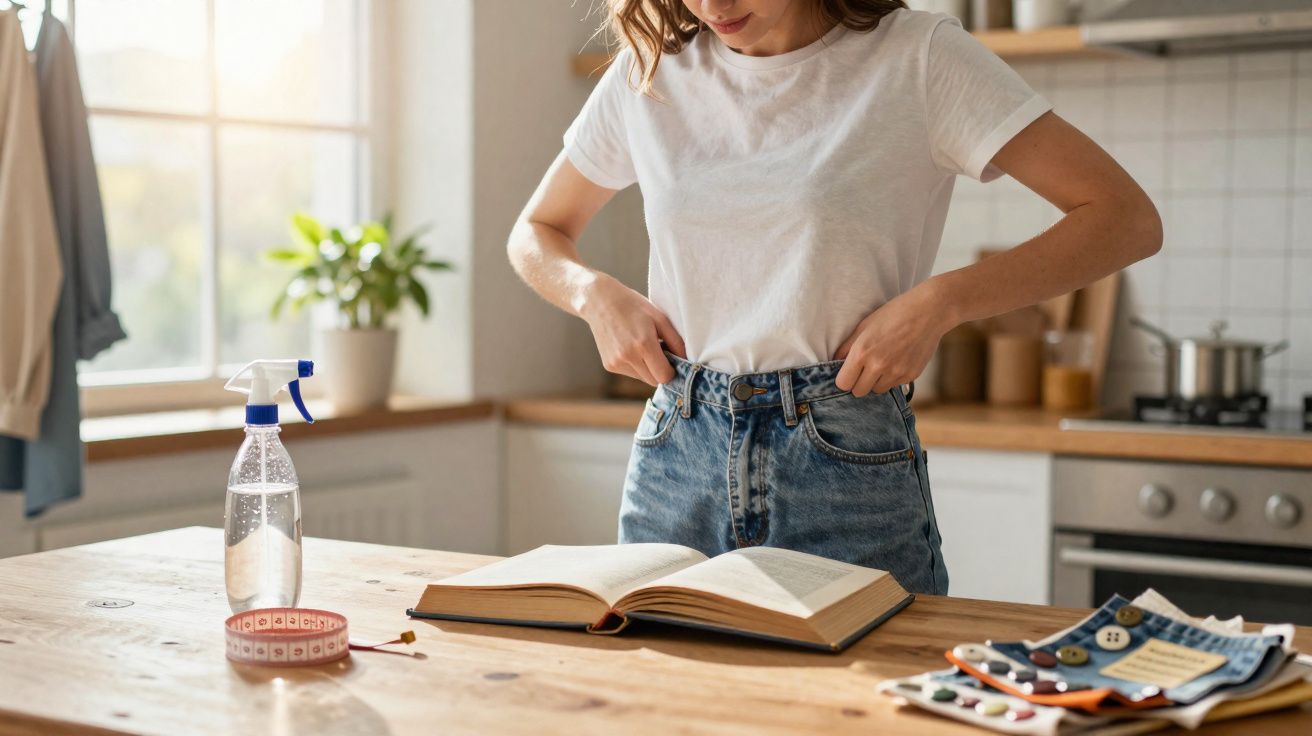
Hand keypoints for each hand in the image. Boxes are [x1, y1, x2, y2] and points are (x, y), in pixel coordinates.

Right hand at [578, 274, 686, 385]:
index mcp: (643, 344)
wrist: (599, 301)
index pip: (665, 376)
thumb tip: (686, 361)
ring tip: (643, 347)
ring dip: (648, 369)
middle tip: (660, 351)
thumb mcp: (660, 318)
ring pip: (642, 378)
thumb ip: (676, 341)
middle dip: (660, 370)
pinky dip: (636, 365)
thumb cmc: (633, 306)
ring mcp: (616, 363)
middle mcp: (628, 357)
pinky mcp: (609, 366)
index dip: (672, 370)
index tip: (673, 359)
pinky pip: (631, 374)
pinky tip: (631, 347)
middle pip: (654, 381)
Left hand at [833, 283, 954, 396]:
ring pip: (877, 390)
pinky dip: (893, 378)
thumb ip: (847, 346)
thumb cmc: (894, 314)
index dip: (844, 379)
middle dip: (858, 383)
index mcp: (862, 352)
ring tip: (883, 362)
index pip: (843, 384)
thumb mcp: (864, 325)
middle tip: (864, 369)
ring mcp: (896, 373)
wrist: (929, 312)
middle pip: (859, 392)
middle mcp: (878, 366)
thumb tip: (835, 361)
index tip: (848, 373)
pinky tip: (898, 360)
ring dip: (876, 381)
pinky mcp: (911, 376)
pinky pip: (895, 385)